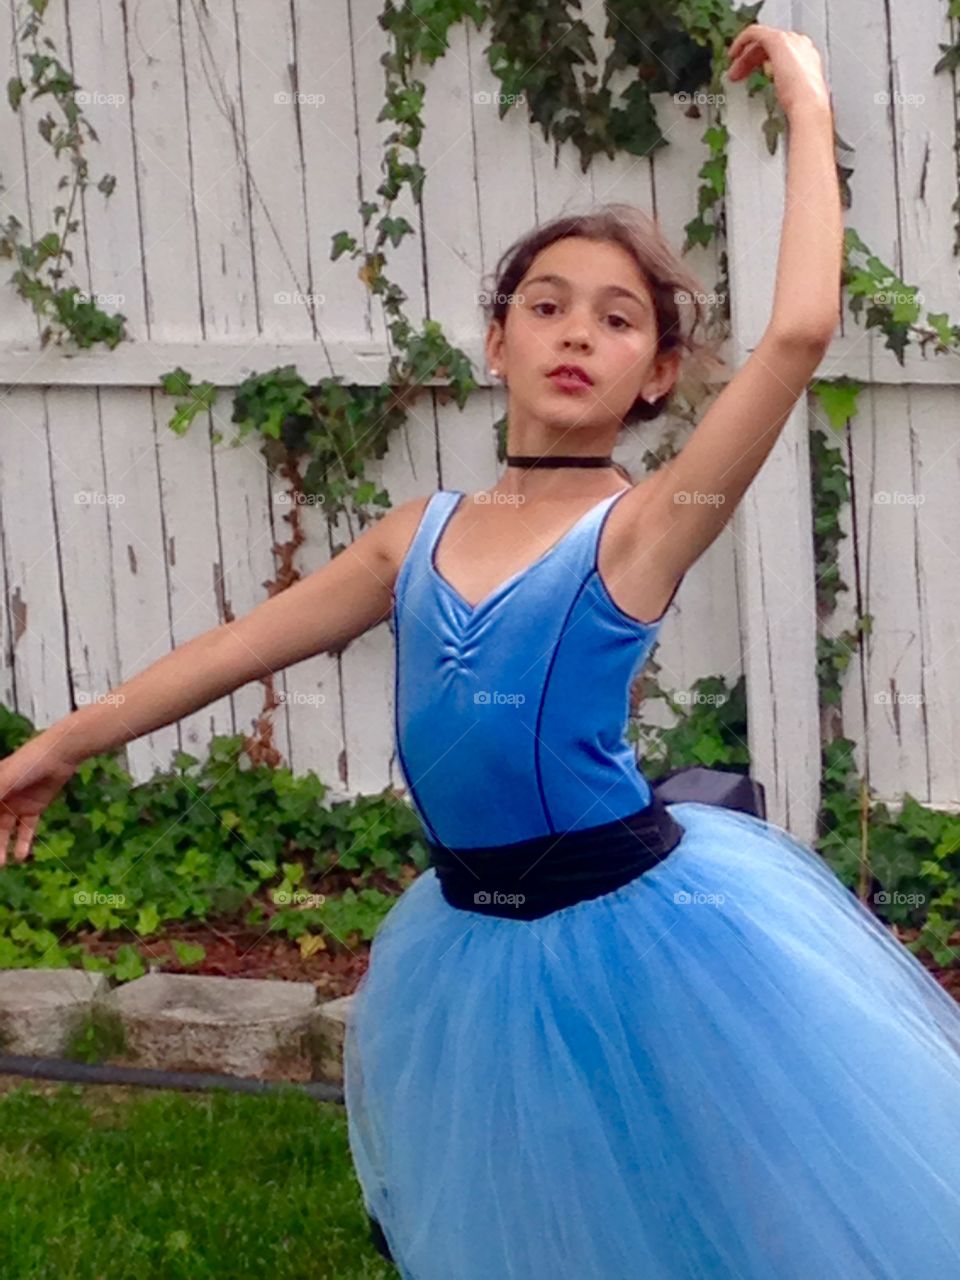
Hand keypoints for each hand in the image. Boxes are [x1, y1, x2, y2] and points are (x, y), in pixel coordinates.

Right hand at [0, 734, 77, 866]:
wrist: (59, 756)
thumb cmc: (26, 763)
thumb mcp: (4, 780)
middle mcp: (0, 799)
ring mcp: (16, 805)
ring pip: (6, 831)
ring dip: (3, 846)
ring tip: (2, 863)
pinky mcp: (34, 809)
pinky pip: (26, 829)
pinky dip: (24, 842)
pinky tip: (21, 856)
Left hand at [726, 24, 830, 117]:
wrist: (808, 104)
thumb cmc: (803, 106)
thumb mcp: (792, 97)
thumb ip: (785, 90)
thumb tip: (779, 99)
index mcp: (806, 58)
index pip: (781, 53)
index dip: (763, 62)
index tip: (750, 75)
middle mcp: (800, 45)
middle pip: (770, 46)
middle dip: (751, 60)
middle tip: (737, 75)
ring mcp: (790, 41)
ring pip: (761, 41)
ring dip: (745, 57)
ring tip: (734, 73)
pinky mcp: (777, 39)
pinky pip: (754, 32)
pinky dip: (741, 41)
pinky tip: (733, 53)